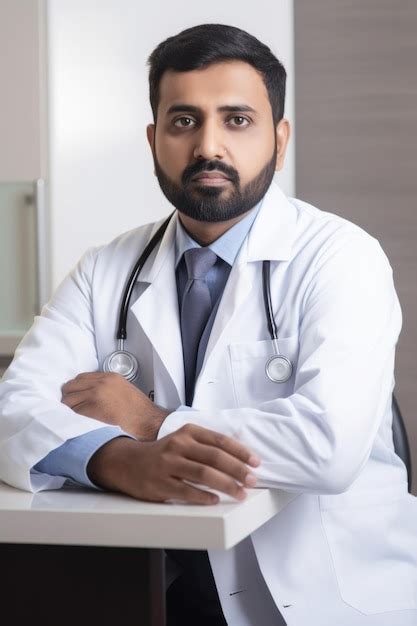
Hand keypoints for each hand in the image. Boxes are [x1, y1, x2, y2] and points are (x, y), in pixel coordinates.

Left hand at [61, 372, 168, 439]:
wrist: (148, 422)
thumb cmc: (139, 412)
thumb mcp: (124, 390)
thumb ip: (108, 388)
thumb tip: (91, 394)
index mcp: (109, 377)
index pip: (81, 378)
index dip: (76, 390)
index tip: (75, 397)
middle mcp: (101, 383)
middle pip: (71, 386)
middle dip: (69, 398)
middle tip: (71, 408)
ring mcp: (95, 395)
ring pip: (68, 400)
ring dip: (69, 409)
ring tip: (75, 417)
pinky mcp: (92, 408)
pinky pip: (73, 412)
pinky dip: (72, 418)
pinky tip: (78, 423)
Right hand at [87, 423, 259, 504]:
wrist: (128, 462)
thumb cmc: (163, 453)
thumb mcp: (183, 440)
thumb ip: (207, 444)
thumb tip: (239, 456)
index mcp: (188, 432)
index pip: (220, 440)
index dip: (240, 451)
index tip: (255, 462)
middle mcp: (178, 445)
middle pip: (214, 457)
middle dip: (237, 470)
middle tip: (252, 480)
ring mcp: (168, 465)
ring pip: (203, 474)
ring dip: (226, 485)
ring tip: (240, 493)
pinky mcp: (160, 484)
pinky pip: (186, 491)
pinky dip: (203, 497)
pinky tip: (215, 500)